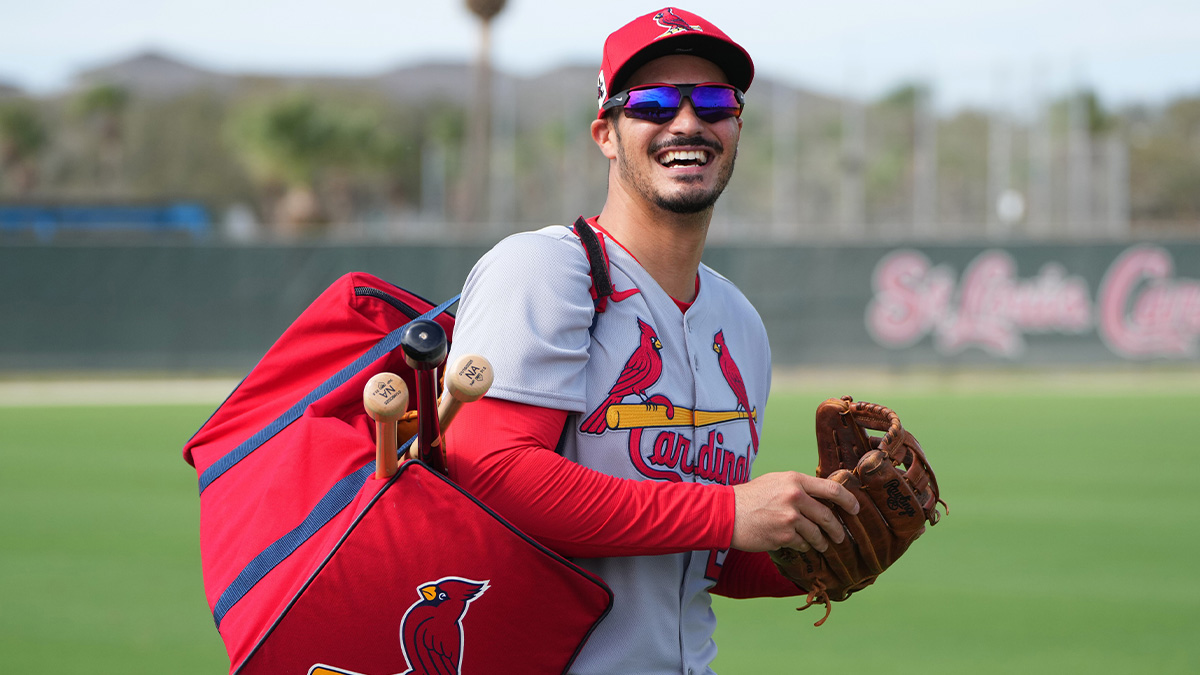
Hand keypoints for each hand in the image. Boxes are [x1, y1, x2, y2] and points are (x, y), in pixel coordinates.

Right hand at [730, 471, 859, 552]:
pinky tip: (799, 544)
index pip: (832, 489)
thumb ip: (798, 486)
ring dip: (822, 542)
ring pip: (817, 534)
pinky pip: (803, 544)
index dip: (848, 500)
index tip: (856, 509)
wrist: (726, 513)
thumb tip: (822, 495)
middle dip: (837, 529)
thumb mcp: (775, 481)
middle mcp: (795, 497)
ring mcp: (790, 518)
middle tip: (841, 536)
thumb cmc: (750, 496)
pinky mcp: (783, 536)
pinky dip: (804, 546)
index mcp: (795, 480)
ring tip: (823, 545)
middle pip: (828, 516)